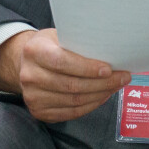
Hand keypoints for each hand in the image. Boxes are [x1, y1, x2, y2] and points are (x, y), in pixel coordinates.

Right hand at [0, 29, 130, 122]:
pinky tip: (102, 96)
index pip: (62, 62)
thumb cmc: (50, 45)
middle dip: (102, 83)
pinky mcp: (39, 112)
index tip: (109, 69)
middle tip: (123, 78)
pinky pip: (70, 113)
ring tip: (116, 86)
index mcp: (34, 51)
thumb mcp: (59, 35)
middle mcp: (29, 75)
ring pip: (74, 101)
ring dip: (100, 95)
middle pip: (71, 85)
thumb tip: (112, 51)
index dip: (87, 68)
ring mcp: (32, 97)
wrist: (25, 62)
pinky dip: (90, 105)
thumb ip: (78, 42)